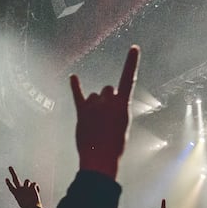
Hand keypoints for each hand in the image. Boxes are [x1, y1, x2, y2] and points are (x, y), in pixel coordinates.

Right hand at [5, 167, 41, 207]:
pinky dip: (36, 187)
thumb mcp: (25, 203)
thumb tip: (30, 187)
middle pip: (15, 179)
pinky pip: (34, 183)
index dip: (9, 183)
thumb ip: (26, 195)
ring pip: (27, 180)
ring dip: (29, 184)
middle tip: (9, 167)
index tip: (6, 178)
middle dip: (12, 173)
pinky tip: (37, 192)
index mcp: (16, 195)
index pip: (11, 188)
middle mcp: (20, 190)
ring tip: (31, 192)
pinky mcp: (31, 187)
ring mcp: (25, 188)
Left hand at [70, 45, 138, 178]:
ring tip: (96, 121)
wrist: (100, 159)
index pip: (128, 79)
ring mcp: (94, 106)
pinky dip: (75, 86)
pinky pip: (77, 95)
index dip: (131, 63)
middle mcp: (108, 101)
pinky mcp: (82, 112)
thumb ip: (117, 110)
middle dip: (107, 99)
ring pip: (94, 96)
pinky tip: (73, 77)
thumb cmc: (115, 146)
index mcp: (123, 105)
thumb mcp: (123, 126)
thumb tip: (109, 102)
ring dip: (95, 103)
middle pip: (108, 89)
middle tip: (106, 116)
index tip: (133, 47)